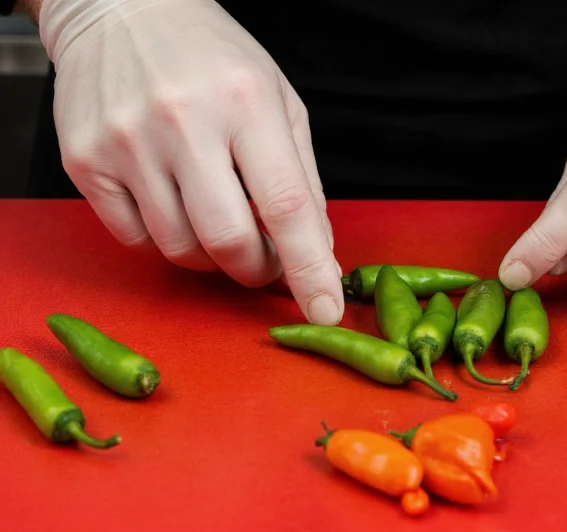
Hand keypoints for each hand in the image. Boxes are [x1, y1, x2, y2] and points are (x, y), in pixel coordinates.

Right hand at [40, 0, 342, 323]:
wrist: (121, 10)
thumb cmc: (213, 58)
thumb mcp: (279, 102)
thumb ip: (303, 182)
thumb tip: (318, 254)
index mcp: (245, 102)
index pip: (286, 205)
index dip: (309, 268)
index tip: (324, 309)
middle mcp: (182, 121)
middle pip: (228, 241)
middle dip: (256, 269)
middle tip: (264, 260)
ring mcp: (126, 143)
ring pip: (180, 249)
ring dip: (211, 255)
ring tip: (216, 215)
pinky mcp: (85, 161)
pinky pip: (135, 239)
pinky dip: (165, 237)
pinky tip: (172, 200)